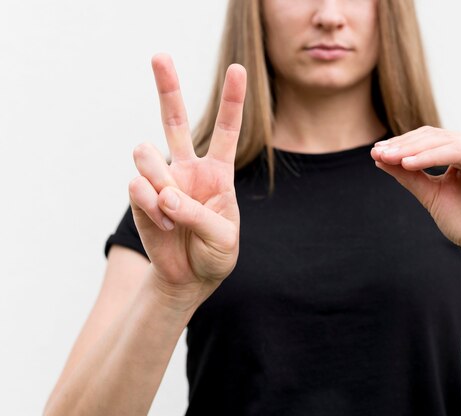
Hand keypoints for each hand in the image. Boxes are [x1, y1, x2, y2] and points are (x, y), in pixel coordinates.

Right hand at [129, 54, 245, 307]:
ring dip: (159, 181)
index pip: (226, 129)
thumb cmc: (214, 254)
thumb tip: (164, 195)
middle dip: (167, 87)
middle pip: (175, 119)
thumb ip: (198, 214)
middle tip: (160, 56)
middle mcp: (188, 168)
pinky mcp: (140, 197)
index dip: (231, 99)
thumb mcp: (222, 237)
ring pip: (146, 153)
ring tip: (170, 209)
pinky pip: (136, 187)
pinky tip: (162, 225)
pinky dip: (149, 208)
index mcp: (218, 172)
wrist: (188, 279)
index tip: (237, 68)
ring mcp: (162, 180)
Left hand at [371, 126, 460, 264]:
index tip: (375, 151)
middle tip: (377, 152)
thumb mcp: (431, 194)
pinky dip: (430, 157)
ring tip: (387, 157)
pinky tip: (407, 164)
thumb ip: (409, 175)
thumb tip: (380, 156)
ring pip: (443, 142)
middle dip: (403, 145)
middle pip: (435, 136)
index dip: (402, 142)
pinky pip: (457, 153)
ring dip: (411, 149)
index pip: (431, 138)